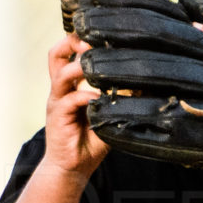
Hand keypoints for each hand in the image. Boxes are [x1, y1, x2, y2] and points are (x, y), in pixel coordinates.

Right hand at [41, 34, 109, 174]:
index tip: (99, 34)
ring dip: (80, 66)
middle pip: (55, 55)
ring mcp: (57, 102)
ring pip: (62, 74)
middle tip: (93, 40)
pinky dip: (86, 96)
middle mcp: (61, 90)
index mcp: (70, 86)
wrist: (74, 167)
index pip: (67, 54)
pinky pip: (70, 100)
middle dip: (72, 42)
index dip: (78, 40)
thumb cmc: (92, 140)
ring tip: (95, 64)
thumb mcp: (110, 114)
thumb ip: (121, 98)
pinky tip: (99, 99)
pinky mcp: (58, 117)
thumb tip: (146, 85)